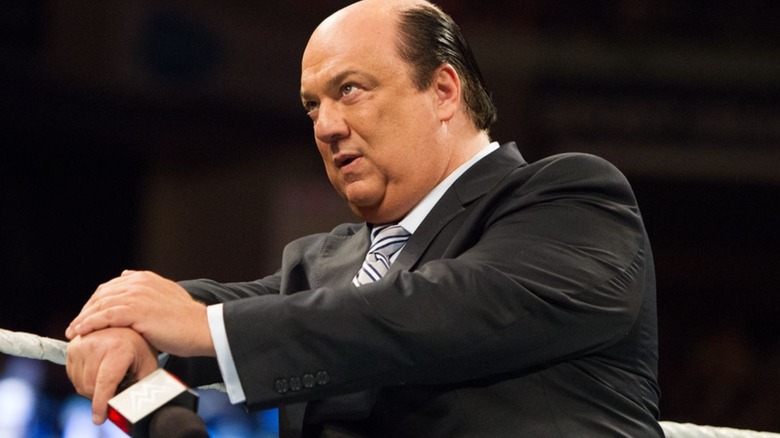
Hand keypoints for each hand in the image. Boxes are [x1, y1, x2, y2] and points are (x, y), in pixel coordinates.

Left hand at [65, 270, 214, 356]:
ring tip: (73, 331)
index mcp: (145, 278)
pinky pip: (105, 316)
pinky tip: (80, 332)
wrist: (201, 328)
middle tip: (76, 326)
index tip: (88, 316)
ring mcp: (137, 295)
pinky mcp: (136, 310)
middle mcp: (139, 282)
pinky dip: (90, 324)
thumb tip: (126, 276)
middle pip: (102, 295)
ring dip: (83, 318)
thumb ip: (147, 288)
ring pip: (100, 305)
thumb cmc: (186, 319)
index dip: (96, 302)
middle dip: (86, 310)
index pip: (110, 287)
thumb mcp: (167, 295)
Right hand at [66, 328, 157, 423]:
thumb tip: (132, 409)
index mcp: (118, 348)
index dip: (101, 403)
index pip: (105, 382)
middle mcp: (96, 344)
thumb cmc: (142, 348)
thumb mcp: (147, 367)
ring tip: (110, 376)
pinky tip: (99, 371)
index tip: (99, 418)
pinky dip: (85, 380)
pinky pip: (73, 376)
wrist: (129, 323)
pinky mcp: (72, 346)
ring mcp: (82, 344)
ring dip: (93, 389)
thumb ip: (139, 389)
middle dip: (102, 396)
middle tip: (117, 389)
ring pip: (80, 384)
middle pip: (90, 387)